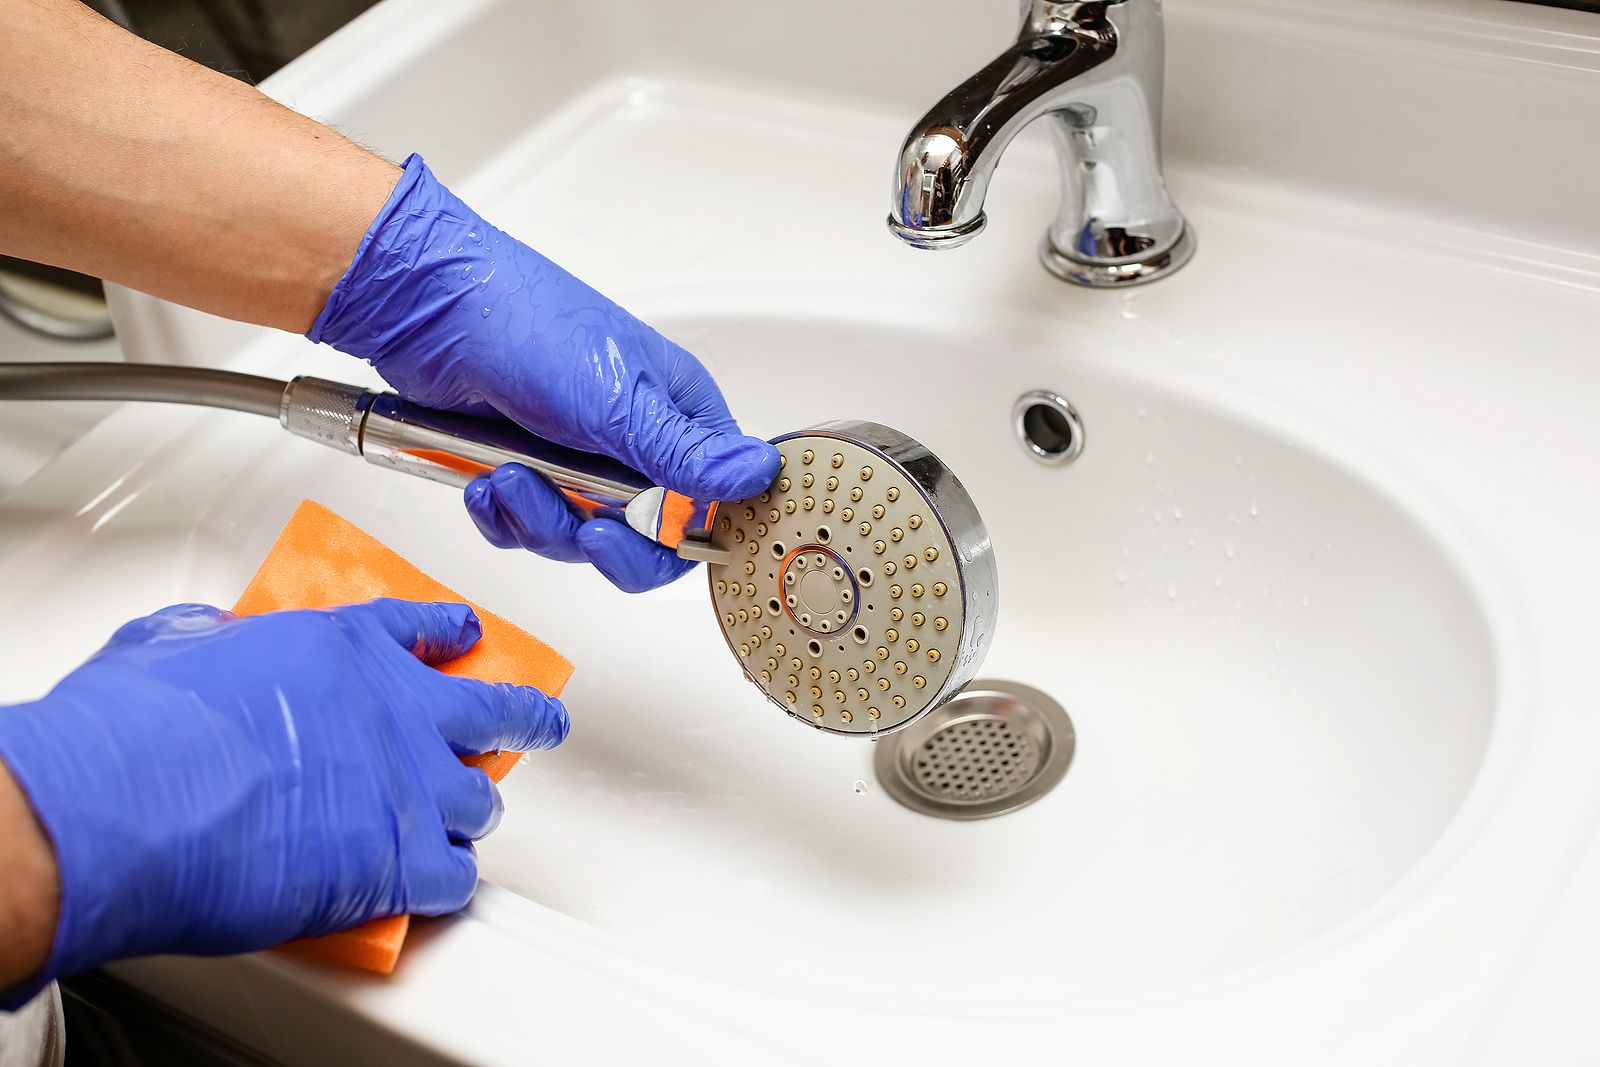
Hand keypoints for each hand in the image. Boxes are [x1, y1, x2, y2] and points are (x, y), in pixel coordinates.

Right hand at [0, 600, 566, 1003]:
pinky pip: (457, 877)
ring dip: (471, 811)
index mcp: (344, 649)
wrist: (138, 801)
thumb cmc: (141, 729)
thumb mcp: (176, 644)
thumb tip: (211, 646)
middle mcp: (396, 710)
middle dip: (526, 714)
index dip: (448, 634)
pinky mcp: (403, 860)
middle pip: (493, 707)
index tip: (466, 635)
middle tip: (541, 719)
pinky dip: (447, 883)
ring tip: (464, 822)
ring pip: (480, 799)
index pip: (419, 630)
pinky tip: (437, 885)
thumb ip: (217, 640)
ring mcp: (410, 785)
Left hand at [308, 154, 780, 591]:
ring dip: (537, 518)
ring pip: (577, 535)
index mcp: (677, 414)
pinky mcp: (528, 465)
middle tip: (573, 521)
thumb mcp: (616, 401)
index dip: (676, 537)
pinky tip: (484, 481)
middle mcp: (635, 437)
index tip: (636, 535)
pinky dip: (502, 515)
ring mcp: (578, 454)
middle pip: (642, 537)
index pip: (706, 505)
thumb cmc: (525, 327)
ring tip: (508, 477)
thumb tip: (757, 473)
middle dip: (595, 537)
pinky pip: (526, 525)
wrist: (425, 308)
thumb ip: (683, 453)